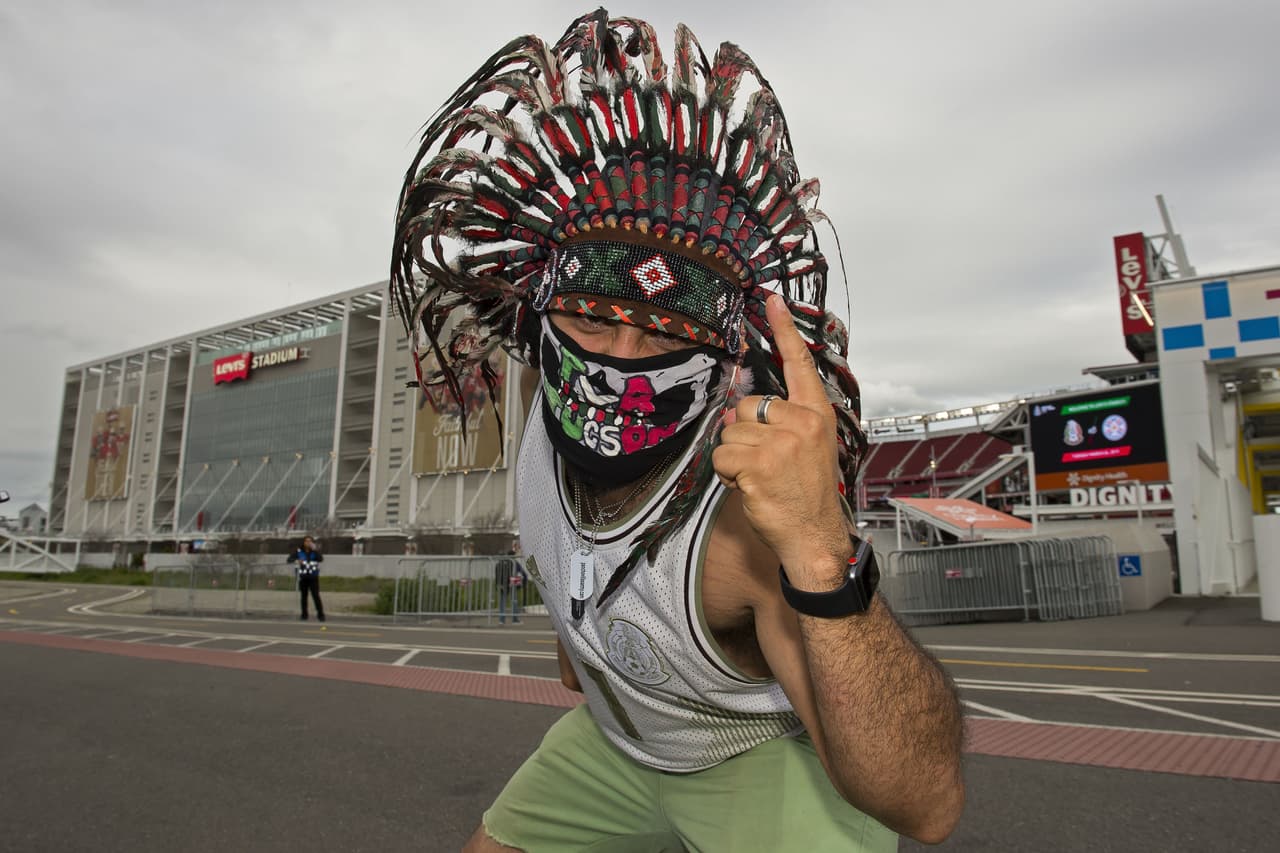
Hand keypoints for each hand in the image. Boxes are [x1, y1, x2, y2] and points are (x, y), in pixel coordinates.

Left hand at [712, 293, 850, 586]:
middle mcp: (801, 422)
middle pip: (747, 405)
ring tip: (760, 477)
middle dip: (745, 434)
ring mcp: (780, 442)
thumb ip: (781, 420)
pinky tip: (750, 487)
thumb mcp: (808, 446)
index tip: (771, 299)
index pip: (798, 364)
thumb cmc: (807, 493)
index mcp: (817, 414)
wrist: (814, 535)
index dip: (782, 330)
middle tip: (766, 462)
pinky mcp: (758, 463)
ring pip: (729, 432)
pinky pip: (721, 456)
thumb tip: (737, 406)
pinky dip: (727, 474)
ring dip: (735, 457)